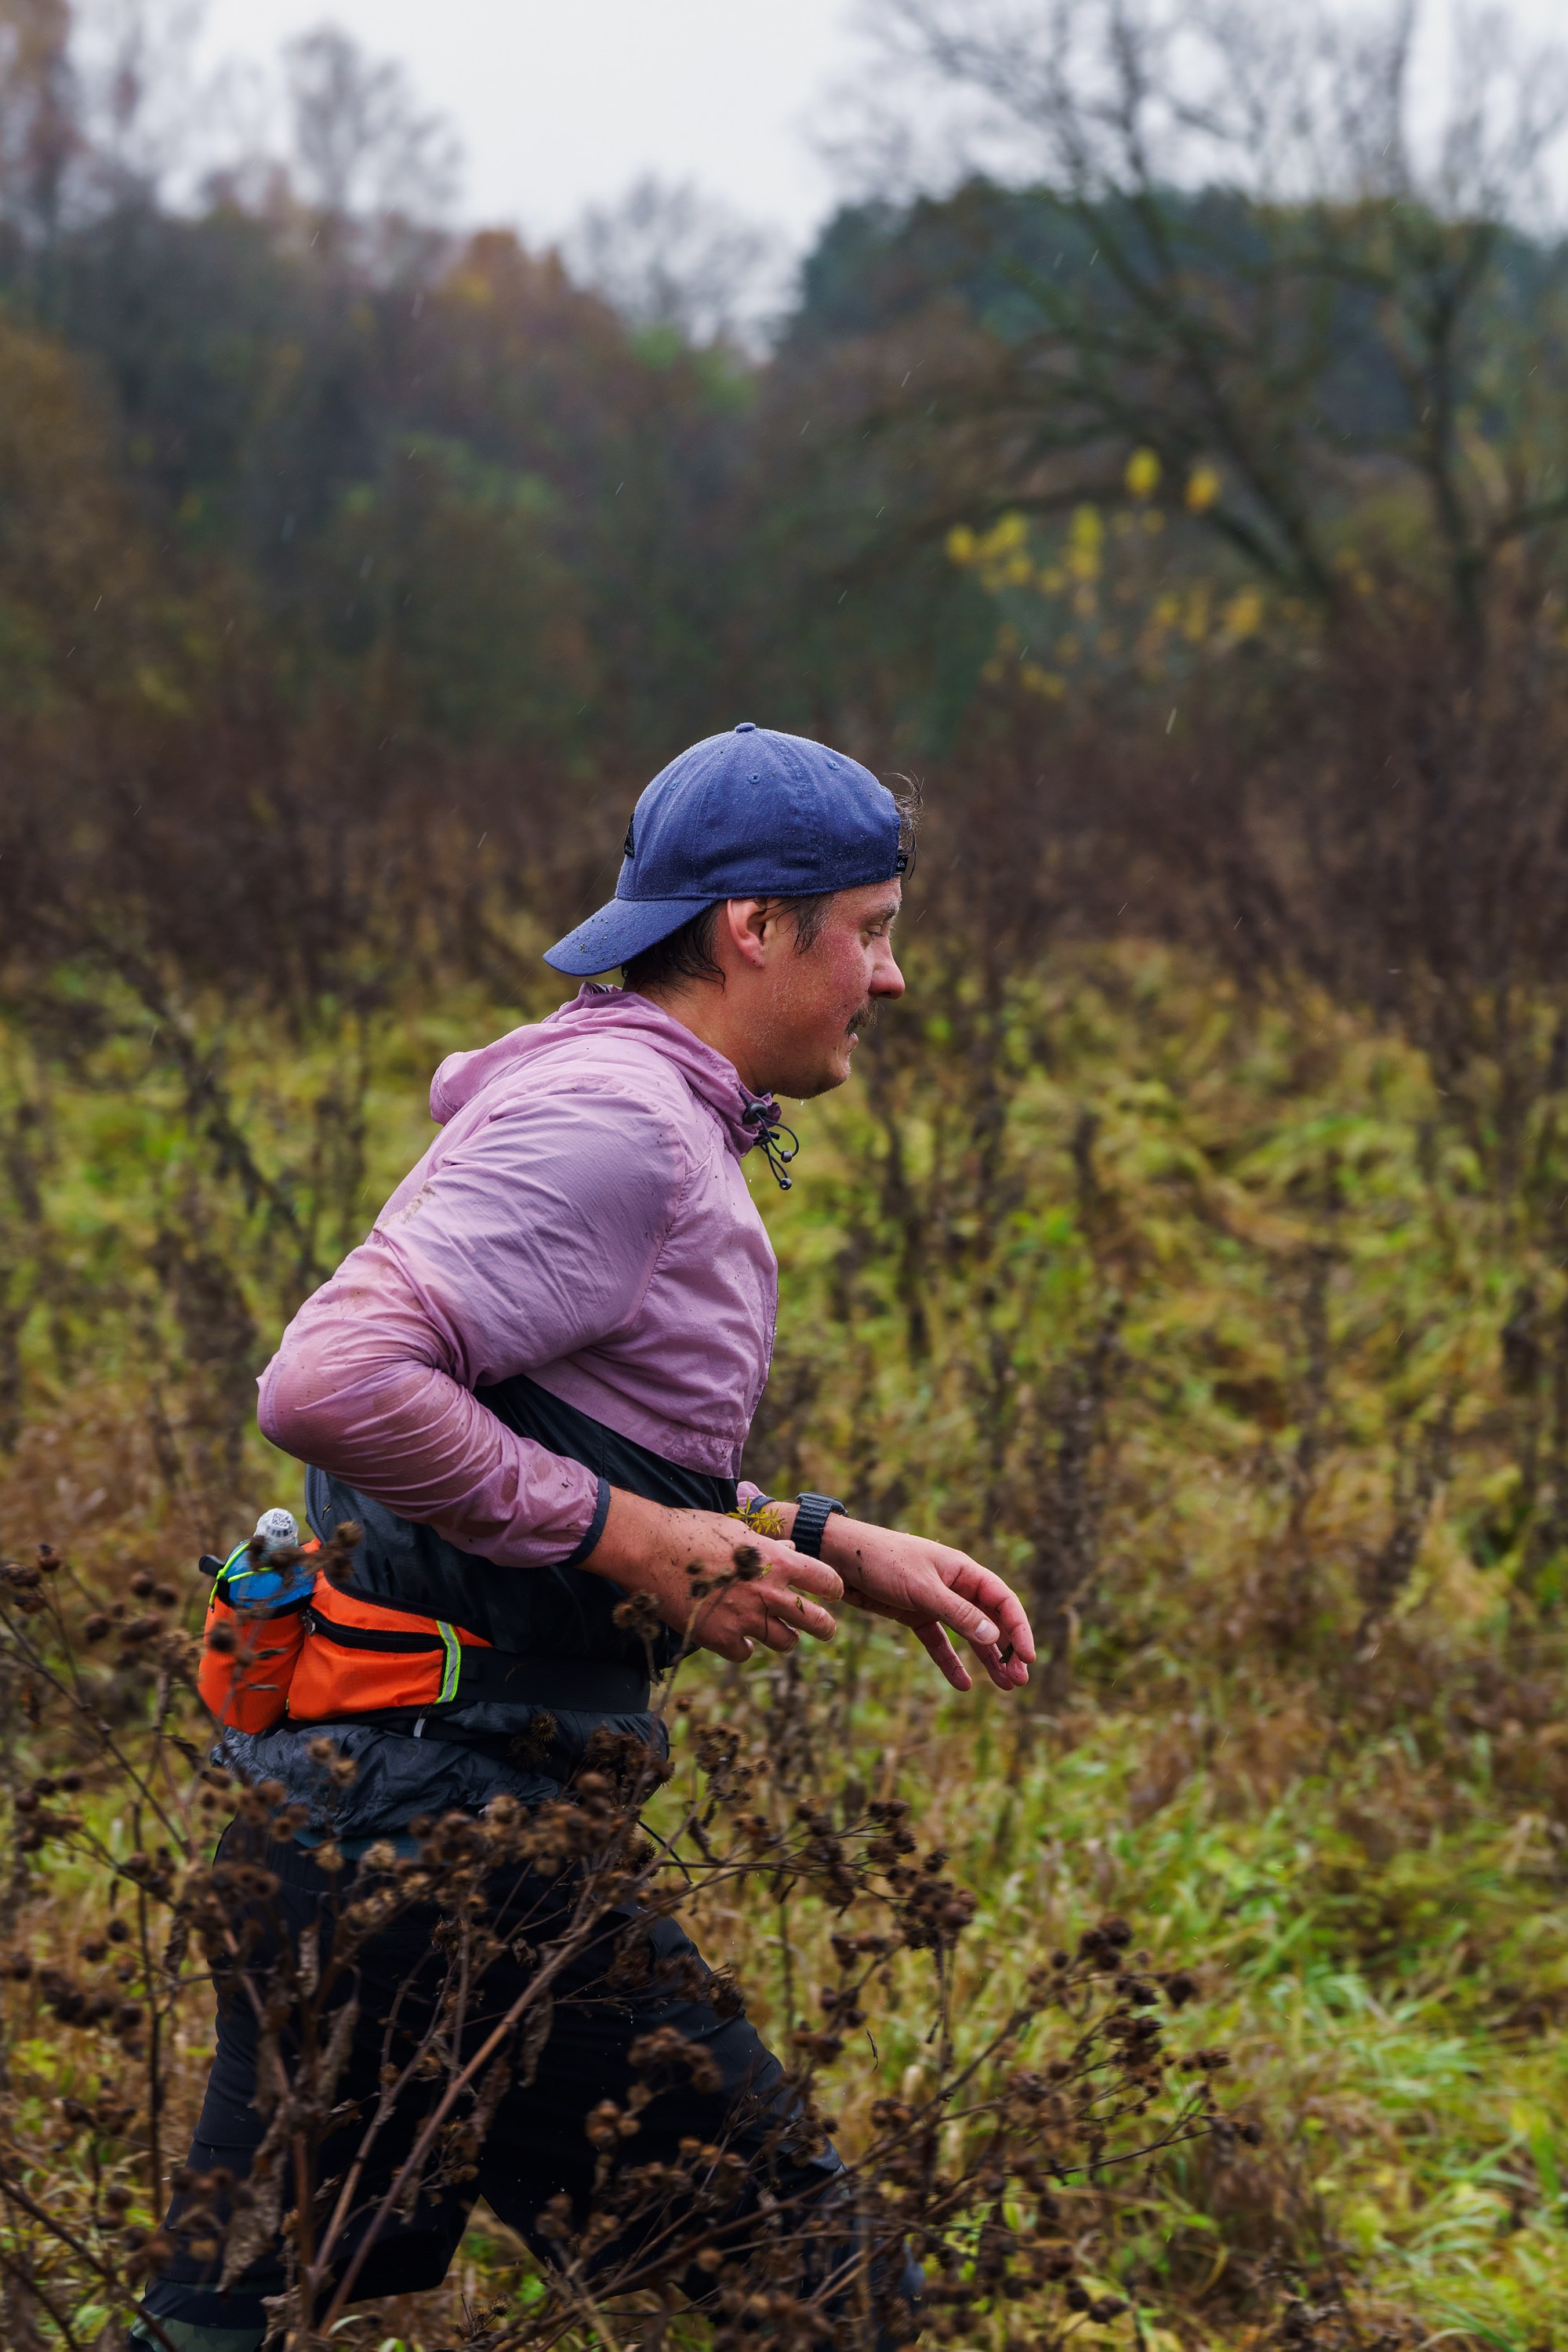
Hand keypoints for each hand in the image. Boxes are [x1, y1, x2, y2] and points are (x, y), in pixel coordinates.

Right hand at [582, 1488, 842, 1662]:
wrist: (650, 1549)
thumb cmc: (692, 1530)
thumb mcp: (737, 1531)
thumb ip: (769, 1547)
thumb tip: (791, 1551)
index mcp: (778, 1562)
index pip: (827, 1581)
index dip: (832, 1588)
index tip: (830, 1593)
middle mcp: (769, 1594)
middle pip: (818, 1622)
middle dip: (824, 1626)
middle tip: (824, 1628)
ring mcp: (746, 1619)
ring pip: (786, 1643)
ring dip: (783, 1637)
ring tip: (776, 1632)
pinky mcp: (720, 1639)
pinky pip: (746, 1652)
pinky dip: (742, 1646)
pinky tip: (733, 1635)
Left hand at [807, 1513, 1034, 1692]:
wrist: (839, 1557)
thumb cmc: (882, 1560)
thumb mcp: (922, 1588)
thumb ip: (957, 1612)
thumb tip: (994, 1635)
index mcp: (963, 1571)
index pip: (1003, 1601)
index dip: (1019, 1629)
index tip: (1028, 1658)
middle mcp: (954, 1586)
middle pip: (991, 1620)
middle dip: (1008, 1650)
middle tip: (1019, 1681)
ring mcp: (935, 1602)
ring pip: (969, 1634)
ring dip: (987, 1659)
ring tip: (1005, 1687)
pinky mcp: (915, 1615)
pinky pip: (939, 1642)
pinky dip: (951, 1662)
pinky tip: (962, 1684)